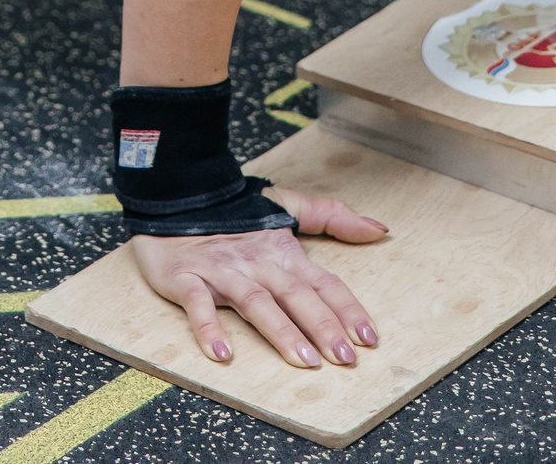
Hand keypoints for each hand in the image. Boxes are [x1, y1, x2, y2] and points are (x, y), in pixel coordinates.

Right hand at [127, 190, 388, 367]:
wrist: (175, 194)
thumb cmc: (232, 210)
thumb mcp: (286, 204)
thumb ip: (333, 216)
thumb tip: (380, 228)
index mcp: (282, 252)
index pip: (322, 282)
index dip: (346, 309)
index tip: (368, 338)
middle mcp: (256, 262)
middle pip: (295, 296)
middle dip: (322, 326)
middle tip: (344, 358)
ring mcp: (222, 271)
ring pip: (256, 303)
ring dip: (281, 332)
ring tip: (303, 360)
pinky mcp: (187, 278)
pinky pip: (199, 306)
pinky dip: (209, 329)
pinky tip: (223, 353)